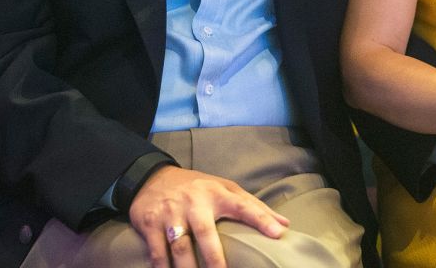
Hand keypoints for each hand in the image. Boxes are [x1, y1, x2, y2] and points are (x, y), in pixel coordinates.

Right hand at [128, 166, 289, 267]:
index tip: (278, 234)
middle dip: (215, 257)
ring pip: (180, 246)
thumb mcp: (225, 189)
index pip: (243, 205)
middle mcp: (194, 202)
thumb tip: (285, 224)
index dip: (262, 219)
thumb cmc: (197, 187)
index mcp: (216, 193)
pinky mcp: (150, 223)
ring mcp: (170, 213)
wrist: (151, 177)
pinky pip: (157, 251)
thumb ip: (253, 206)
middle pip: (205, 233)